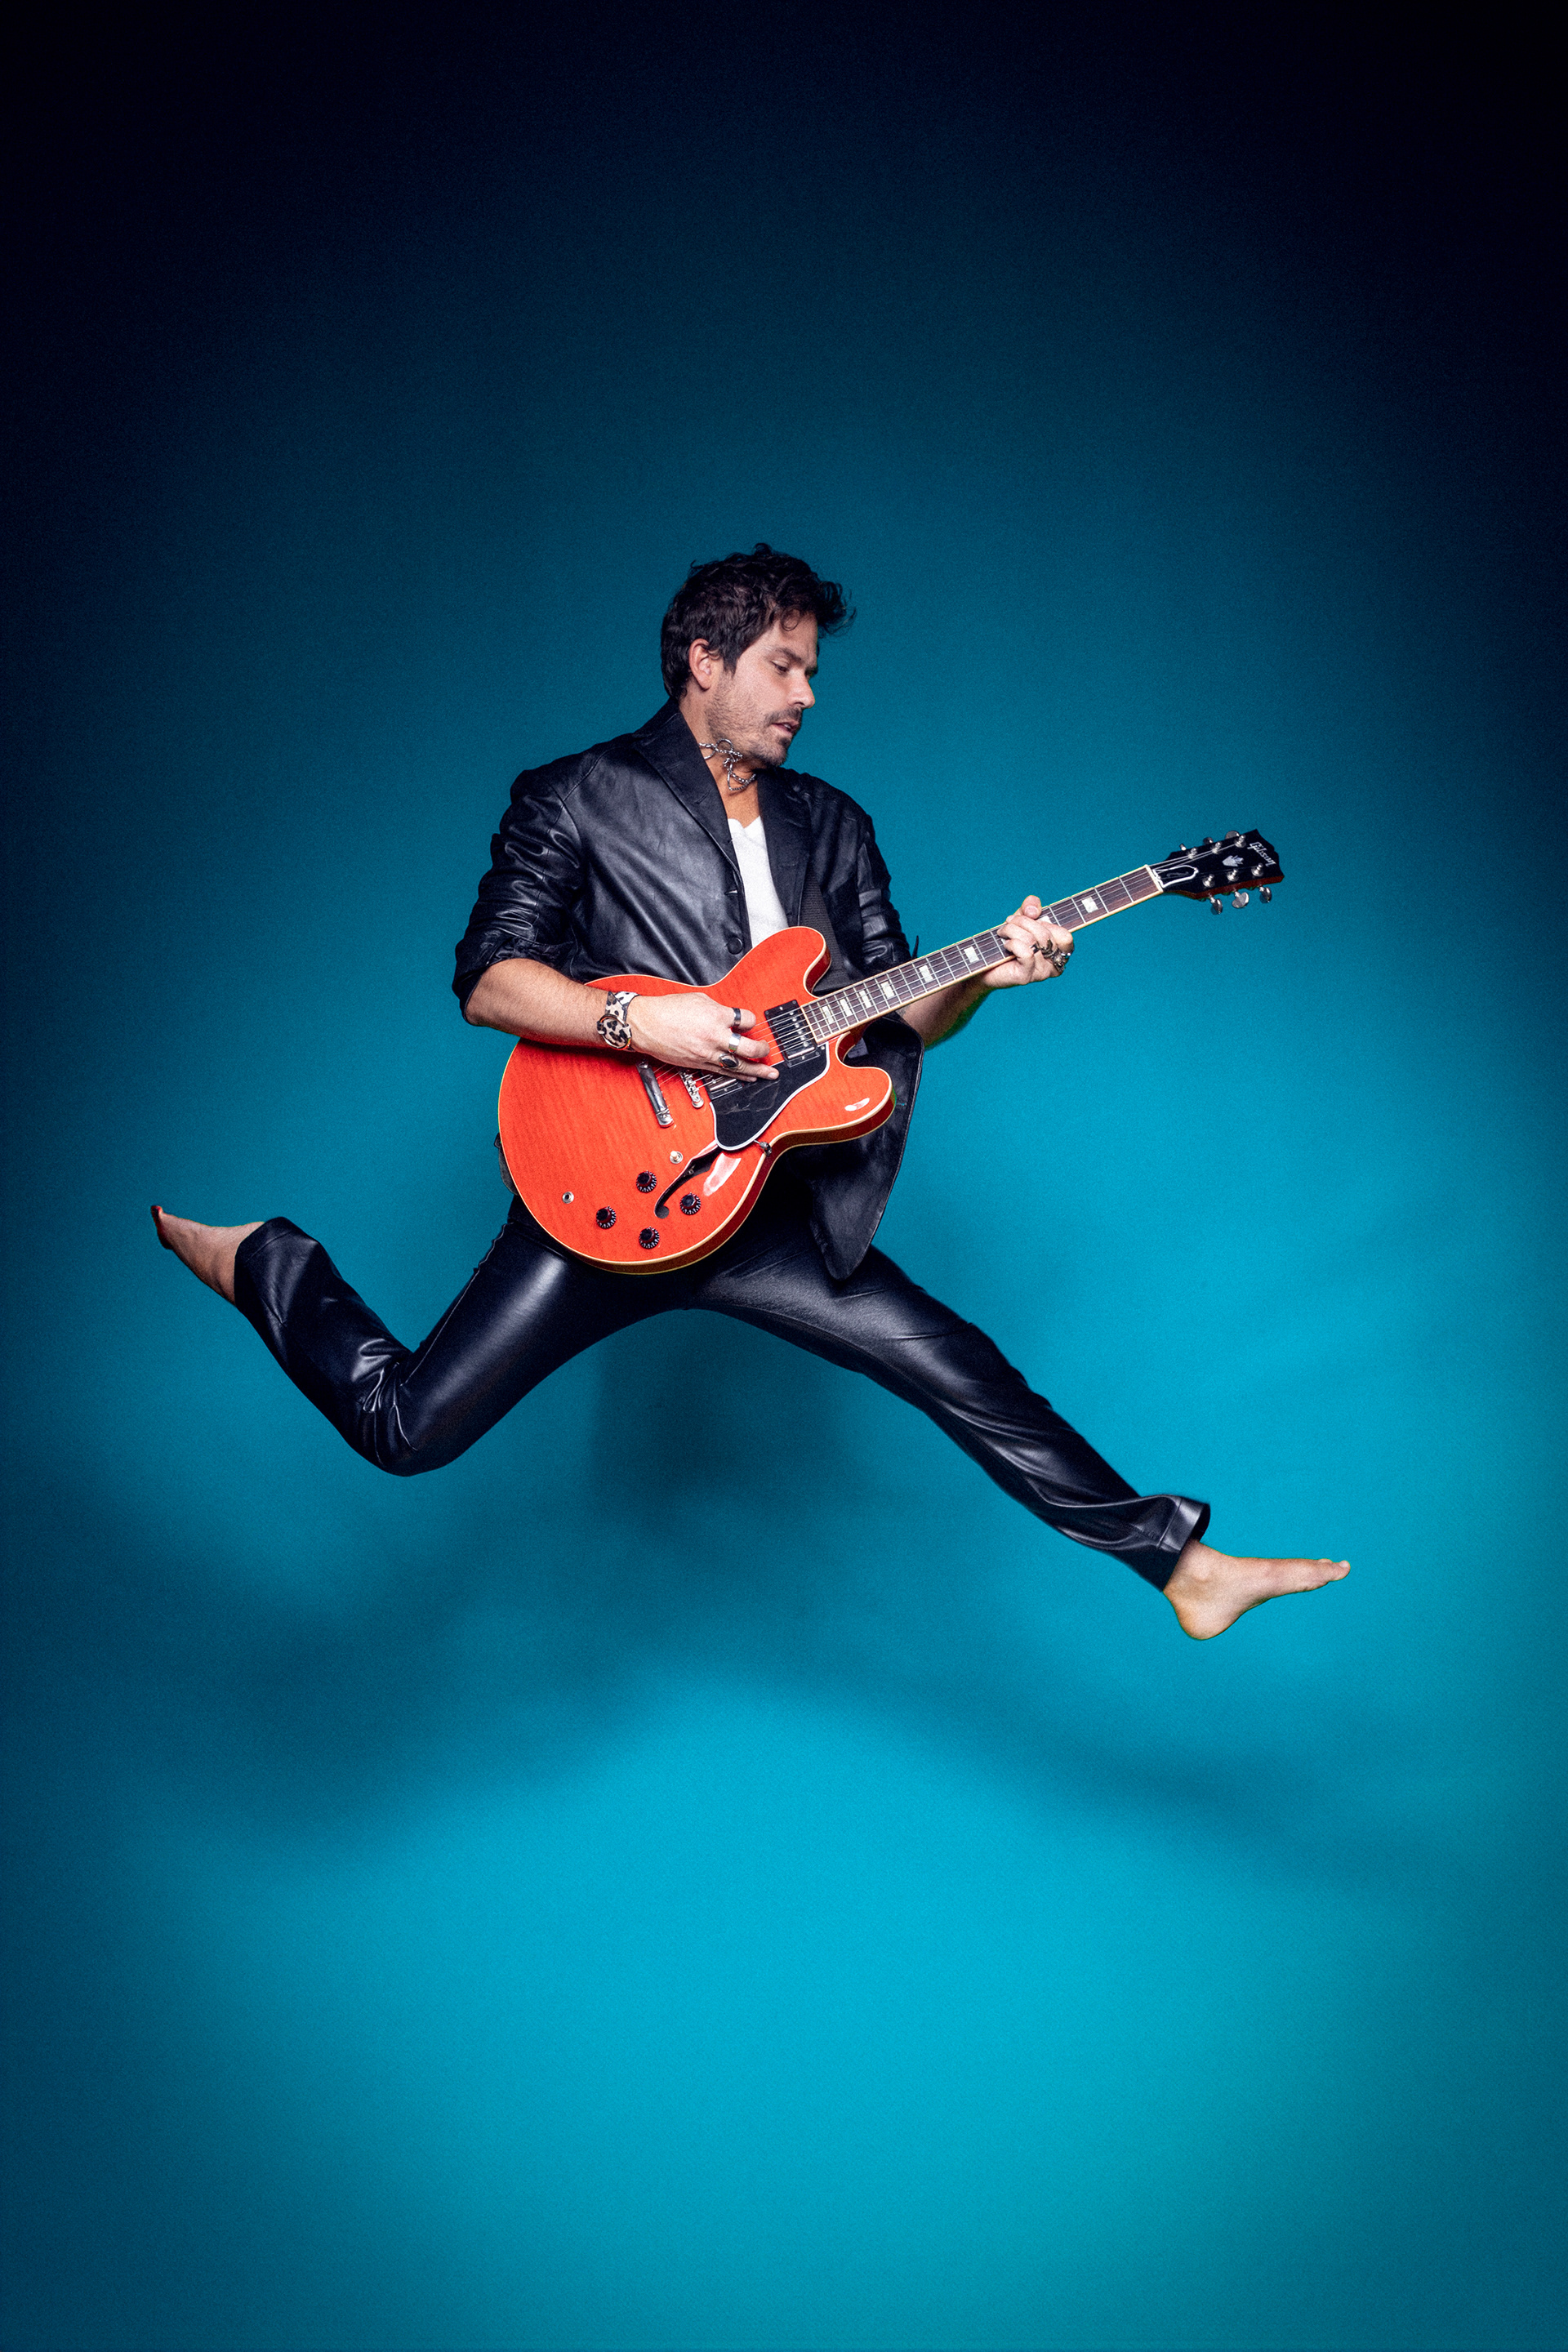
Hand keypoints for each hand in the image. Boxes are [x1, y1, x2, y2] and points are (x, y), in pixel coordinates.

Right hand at [625, 991, 778, 1080]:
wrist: (645, 1024)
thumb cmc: (667, 1010)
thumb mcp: (699, 1000)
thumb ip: (718, 1009)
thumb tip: (729, 1017)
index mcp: (716, 1016)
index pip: (746, 1020)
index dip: (750, 1021)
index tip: (749, 1023)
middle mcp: (715, 1036)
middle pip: (749, 1047)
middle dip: (762, 1050)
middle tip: (767, 1050)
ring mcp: (707, 1053)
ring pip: (739, 1065)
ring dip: (757, 1070)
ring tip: (769, 1073)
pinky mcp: (698, 1063)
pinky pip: (723, 1072)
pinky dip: (738, 1075)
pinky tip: (749, 1077)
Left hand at [983, 896, 1073, 987]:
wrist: (986, 962)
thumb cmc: (1008, 941)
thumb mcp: (1022, 919)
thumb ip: (1031, 908)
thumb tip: (1033, 911)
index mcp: (1059, 952)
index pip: (1065, 936)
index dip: (1046, 923)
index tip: (1030, 920)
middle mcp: (1054, 965)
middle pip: (1045, 935)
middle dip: (1023, 922)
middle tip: (1009, 922)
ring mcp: (1042, 973)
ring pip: (1032, 941)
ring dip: (1012, 930)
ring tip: (1003, 932)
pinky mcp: (1026, 977)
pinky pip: (1026, 953)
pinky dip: (1012, 943)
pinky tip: (1005, 946)